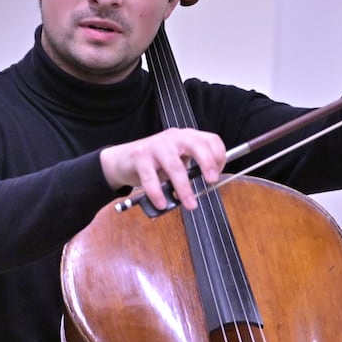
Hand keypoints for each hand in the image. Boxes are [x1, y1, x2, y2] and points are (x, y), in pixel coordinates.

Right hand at [99, 128, 225, 211]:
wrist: (122, 160)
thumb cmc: (154, 162)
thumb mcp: (177, 159)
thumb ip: (192, 166)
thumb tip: (210, 183)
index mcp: (186, 137)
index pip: (210, 140)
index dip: (218, 156)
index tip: (218, 174)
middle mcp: (173, 138)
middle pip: (196, 145)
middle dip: (207, 163)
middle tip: (211, 181)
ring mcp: (156, 146)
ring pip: (174, 166)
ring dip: (184, 188)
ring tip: (189, 204)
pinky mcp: (140, 157)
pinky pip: (150, 178)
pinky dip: (157, 193)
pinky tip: (161, 203)